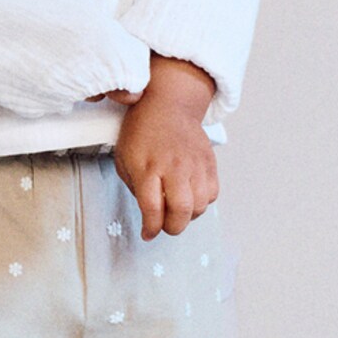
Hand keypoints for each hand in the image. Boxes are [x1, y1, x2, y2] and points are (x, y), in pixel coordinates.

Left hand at [112, 56, 218, 238]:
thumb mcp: (125, 159)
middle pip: (181, 210)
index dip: (150, 228)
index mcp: (147, 167)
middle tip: (165, 226)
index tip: (147, 233)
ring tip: (177, 210)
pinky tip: (191, 196)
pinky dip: (203, 202)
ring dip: (188, 216)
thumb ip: (135, 188)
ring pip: (200, 205)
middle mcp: (173, 167)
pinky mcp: (209, 162)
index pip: (152, 208)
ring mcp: (194, 164)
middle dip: (172, 227)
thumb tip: (148, 214)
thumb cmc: (143, 131)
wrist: (169, 104)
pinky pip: (212, 193)